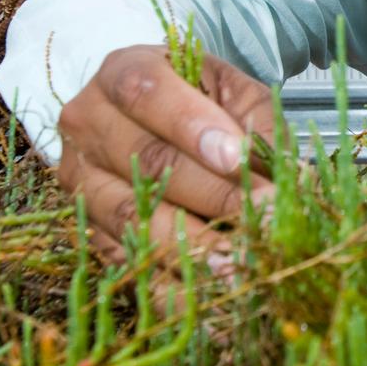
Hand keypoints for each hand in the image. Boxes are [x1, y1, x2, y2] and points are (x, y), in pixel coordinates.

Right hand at [56, 44, 276, 275]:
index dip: (192, 126)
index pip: (148, 94)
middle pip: (145, 161)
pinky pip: (123, 258)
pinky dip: (167, 280)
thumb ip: (258, 121)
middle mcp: (88, 121)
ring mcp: (78, 176)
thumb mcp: (234, 91)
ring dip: (189, 245)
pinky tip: (209, 293)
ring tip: (241, 262)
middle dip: (212, 194)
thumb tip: (288, 176)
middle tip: (264, 219)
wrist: (152, 115)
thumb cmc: (202, 98)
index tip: (237, 158)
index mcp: (124, 71)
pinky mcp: (84, 224)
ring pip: (130, 215)